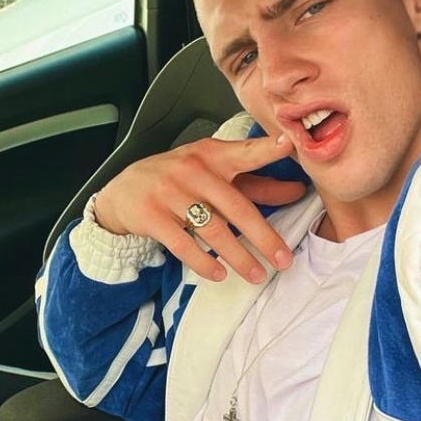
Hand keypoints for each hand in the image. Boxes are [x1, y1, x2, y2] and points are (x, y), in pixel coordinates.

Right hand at [93, 134, 306, 282]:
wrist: (123, 190)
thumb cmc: (179, 179)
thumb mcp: (215, 173)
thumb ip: (256, 183)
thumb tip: (297, 190)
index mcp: (212, 155)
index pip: (244, 152)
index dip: (266, 149)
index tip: (288, 145)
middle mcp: (192, 170)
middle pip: (235, 206)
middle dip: (263, 236)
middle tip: (283, 259)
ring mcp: (169, 192)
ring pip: (212, 229)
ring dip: (238, 257)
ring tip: (256, 274)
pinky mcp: (151, 216)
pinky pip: (183, 244)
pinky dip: (203, 262)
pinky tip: (219, 274)